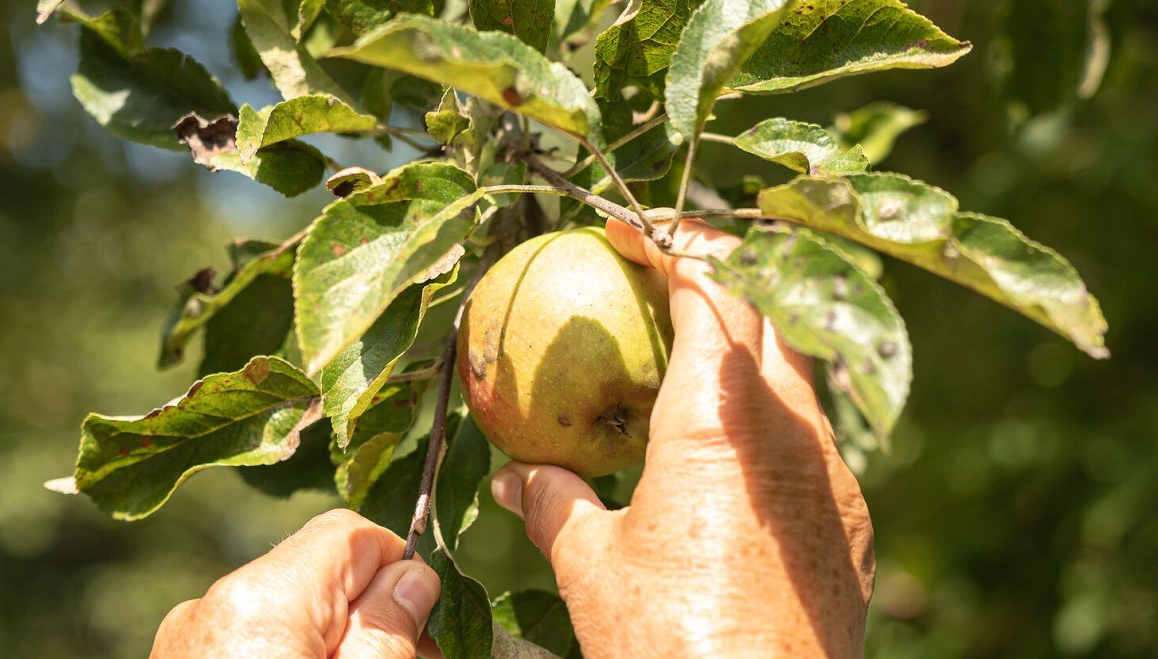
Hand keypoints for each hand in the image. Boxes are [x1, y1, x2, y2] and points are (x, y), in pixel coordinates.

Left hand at [151, 509, 439, 657]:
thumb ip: (386, 633)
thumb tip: (412, 578)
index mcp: (260, 598)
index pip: (352, 533)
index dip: (401, 571)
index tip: (430, 626)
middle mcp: (212, 604)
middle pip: (319, 574)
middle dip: (369, 613)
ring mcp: (185, 640)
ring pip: (285, 613)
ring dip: (331, 639)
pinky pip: (248, 642)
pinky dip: (288, 653)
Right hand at [490, 219, 874, 656]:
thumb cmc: (669, 641)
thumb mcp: (589, 567)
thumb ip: (553, 504)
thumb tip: (519, 477)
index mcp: (719, 419)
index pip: (710, 288)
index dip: (672, 243)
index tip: (627, 233)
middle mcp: (790, 428)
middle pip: (766, 310)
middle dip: (718, 276)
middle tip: (661, 275)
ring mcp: (833, 472)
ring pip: (797, 370)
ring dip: (748, 345)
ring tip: (696, 356)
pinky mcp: (852, 517)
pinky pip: (813, 435)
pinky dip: (770, 414)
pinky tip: (733, 453)